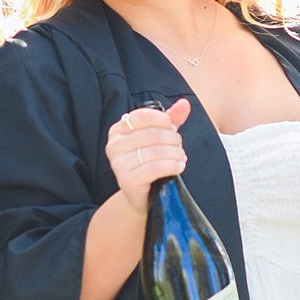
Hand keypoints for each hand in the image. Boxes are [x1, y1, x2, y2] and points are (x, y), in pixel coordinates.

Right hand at [104, 99, 190, 213]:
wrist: (142, 195)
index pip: (143, 116)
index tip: (173, 128)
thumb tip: (185, 103)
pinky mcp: (127, 180)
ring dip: (176, 153)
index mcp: (118, 130)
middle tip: (179, 148)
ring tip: (181, 158)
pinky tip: (179, 167)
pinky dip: (172, 166)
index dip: (163, 120)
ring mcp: (118, 164)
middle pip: (152, 134)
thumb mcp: (160, 138)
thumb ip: (171, 119)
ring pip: (156, 151)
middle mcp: (114, 146)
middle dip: (173, 140)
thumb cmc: (150, 162)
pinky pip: (155, 168)